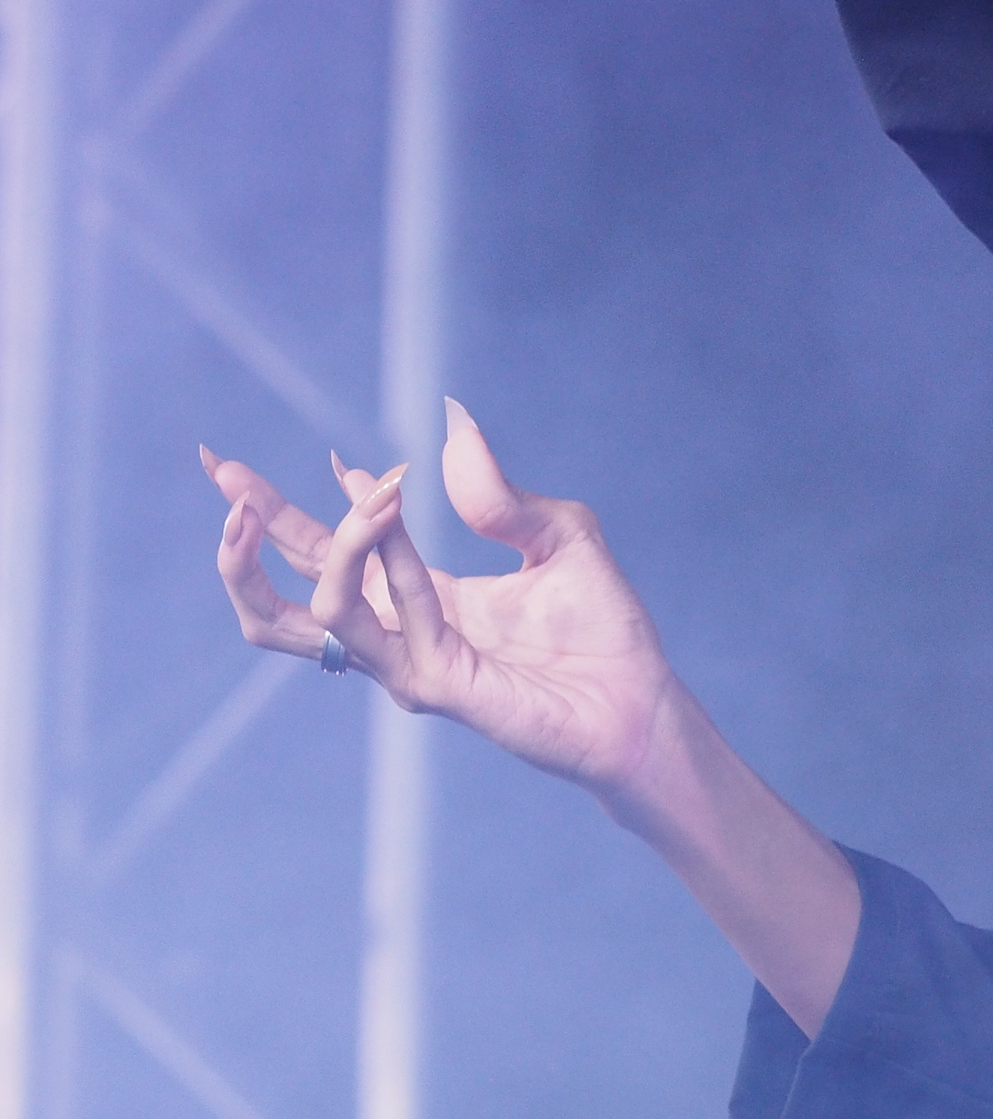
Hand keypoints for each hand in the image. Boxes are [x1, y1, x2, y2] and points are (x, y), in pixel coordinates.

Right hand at [204, 400, 690, 801]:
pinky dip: (386, 558)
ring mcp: (408, 663)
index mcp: (416, 596)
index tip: (231, 464)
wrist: (642, 698)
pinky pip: (389, 616)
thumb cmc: (603, 627)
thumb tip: (451, 420)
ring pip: (321, 608)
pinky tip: (394, 507)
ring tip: (366, 486)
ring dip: (328, 540)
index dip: (276, 510)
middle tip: (223, 474)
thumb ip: (497, 489)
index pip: (323, 553)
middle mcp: (399, 631)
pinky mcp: (434, 683)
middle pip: (292, 586)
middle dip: (249, 532)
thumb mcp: (557, 532)